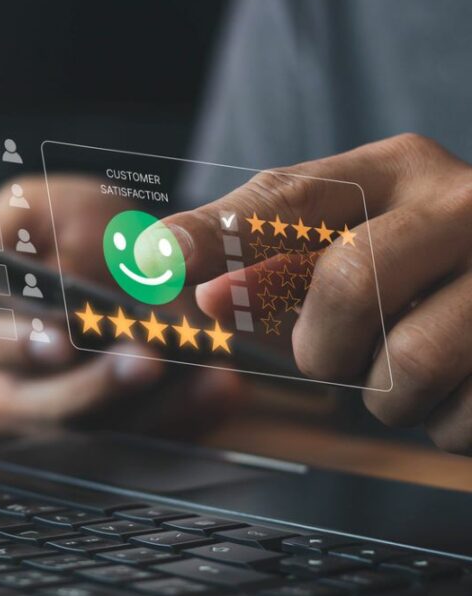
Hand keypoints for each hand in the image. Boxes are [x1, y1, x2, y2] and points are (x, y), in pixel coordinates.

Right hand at [0, 176, 241, 436]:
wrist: (128, 247)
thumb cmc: (66, 224)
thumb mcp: (37, 205)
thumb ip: (16, 231)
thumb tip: (34, 278)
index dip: (6, 346)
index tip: (57, 338)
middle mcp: (12, 377)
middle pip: (34, 404)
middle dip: (90, 384)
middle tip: (140, 360)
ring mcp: (68, 407)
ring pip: (94, 430)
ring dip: (146, 406)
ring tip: (196, 367)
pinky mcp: (121, 425)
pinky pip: (151, 437)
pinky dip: (190, 413)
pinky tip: (223, 383)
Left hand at [167, 134, 471, 450]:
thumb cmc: (421, 277)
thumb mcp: (349, 243)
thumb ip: (255, 255)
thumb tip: (154, 259)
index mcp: (398, 170)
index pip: (288, 197)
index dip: (215, 235)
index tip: (155, 263)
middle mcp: (465, 204)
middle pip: (351, 282)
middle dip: (320, 346)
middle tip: (331, 357)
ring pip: (410, 365)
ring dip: (384, 396)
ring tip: (405, 371)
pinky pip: (462, 419)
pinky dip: (442, 425)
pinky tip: (456, 392)